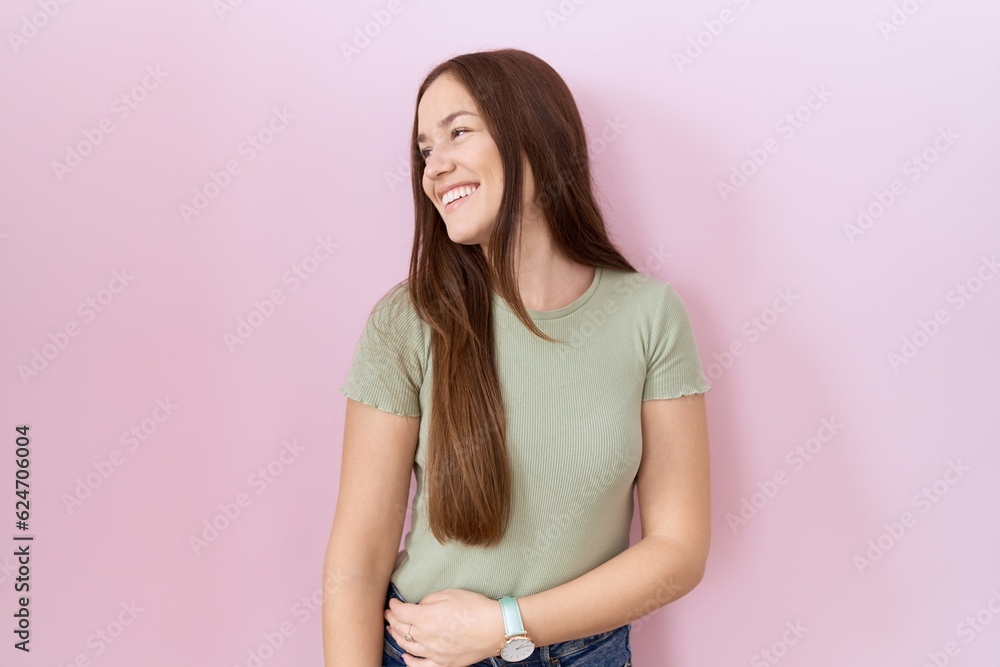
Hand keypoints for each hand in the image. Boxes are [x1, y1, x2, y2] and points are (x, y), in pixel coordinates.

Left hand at [384, 588, 505, 666]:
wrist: (495, 627)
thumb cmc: (474, 607)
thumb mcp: (449, 594)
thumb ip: (428, 600)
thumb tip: (419, 606)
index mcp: (425, 617)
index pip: (401, 612)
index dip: (393, 606)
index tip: (392, 603)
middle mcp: (425, 637)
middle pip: (401, 629)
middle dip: (392, 620)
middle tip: (389, 614)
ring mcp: (434, 652)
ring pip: (407, 647)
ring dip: (397, 637)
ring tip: (393, 630)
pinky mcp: (443, 662)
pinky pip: (421, 666)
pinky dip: (410, 662)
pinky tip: (405, 657)